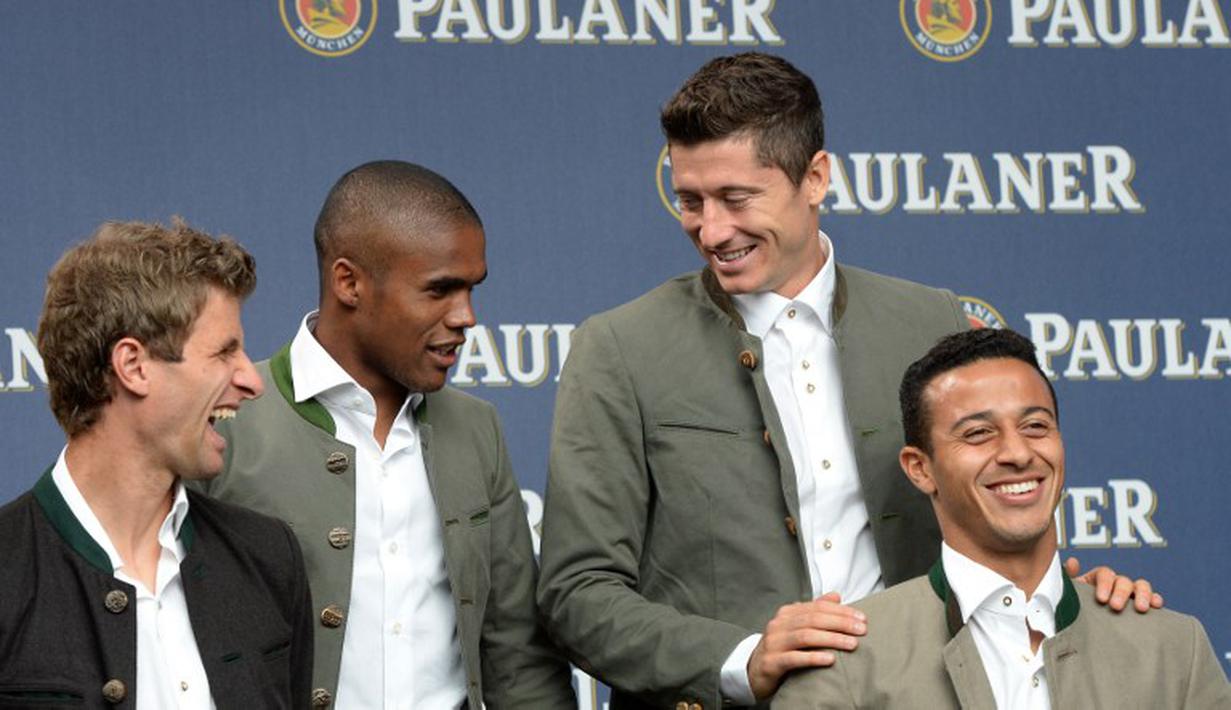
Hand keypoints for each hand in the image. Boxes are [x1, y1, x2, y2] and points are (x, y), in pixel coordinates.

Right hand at [747, 592, 866, 699]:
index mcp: (787, 613)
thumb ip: (815, 611)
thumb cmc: (782, 648)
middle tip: (861, 630)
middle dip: (840, 623)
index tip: (862, 618)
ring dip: (831, 639)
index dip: (841, 611)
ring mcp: (773, 643)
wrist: (754, 670)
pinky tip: (830, 659)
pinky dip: (813, 657)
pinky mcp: (771, 662)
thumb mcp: (797, 627)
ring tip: (852, 644)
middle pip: (813, 619)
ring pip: (805, 637)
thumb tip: (837, 596)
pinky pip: (794, 658)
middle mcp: (779, 625)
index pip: (818, 607)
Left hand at [1064, 557, 1163, 612]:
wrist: (1082, 632)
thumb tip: (1073, 561)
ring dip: (1142, 594)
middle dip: (1121, 593)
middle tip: (1116, 607)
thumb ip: (1067, 579)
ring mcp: (1129, 595)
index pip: (1104, 573)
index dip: (1105, 584)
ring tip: (1141, 608)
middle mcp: (1115, 585)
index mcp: (1097, 580)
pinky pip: (1152, 599)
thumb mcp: (1068, 595)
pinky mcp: (1140, 608)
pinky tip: (1156, 605)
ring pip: (1140, 586)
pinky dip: (1155, 599)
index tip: (1101, 599)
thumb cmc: (1073, 610)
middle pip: (1123, 580)